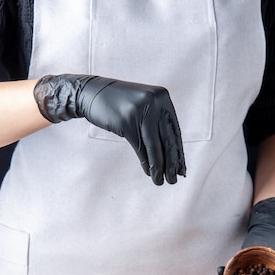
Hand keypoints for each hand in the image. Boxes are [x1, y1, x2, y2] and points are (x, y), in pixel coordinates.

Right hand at [33, 74, 185, 184]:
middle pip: (167, 138)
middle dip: (171, 162)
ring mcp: (140, 110)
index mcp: (162, 97)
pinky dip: (145, 161)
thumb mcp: (143, 107)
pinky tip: (149, 172)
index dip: (178, 152)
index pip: (174, 130)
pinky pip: (140, 146)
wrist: (92, 93)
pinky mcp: (126, 121)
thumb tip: (171, 153)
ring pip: (154, 145)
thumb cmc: (119, 104)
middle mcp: (154, 101)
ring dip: (158, 166)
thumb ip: (157, 122)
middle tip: (174, 180)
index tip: (182, 169)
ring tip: (161, 181)